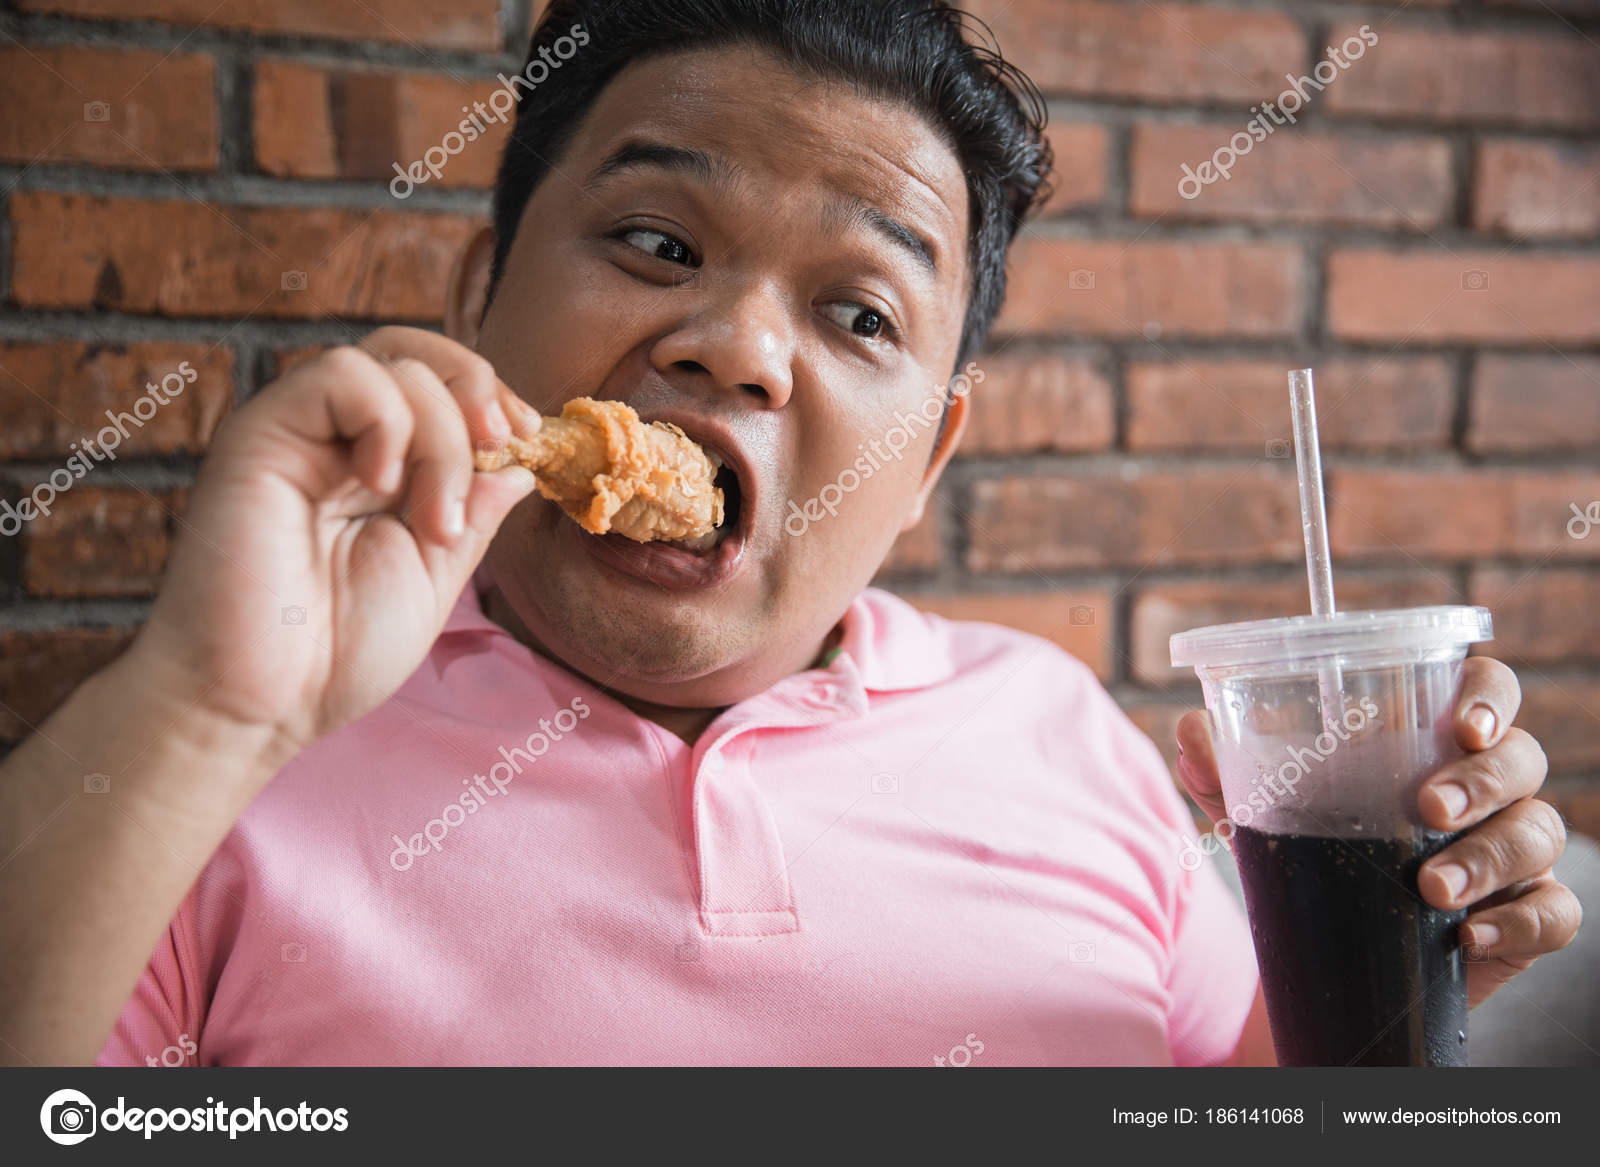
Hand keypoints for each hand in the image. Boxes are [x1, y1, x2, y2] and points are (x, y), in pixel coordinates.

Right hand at [131, 326, 542, 760]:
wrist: (258, 703)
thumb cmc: (334, 655)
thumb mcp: (435, 575)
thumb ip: (474, 512)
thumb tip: (521, 462)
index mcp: (375, 469)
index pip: (439, 387)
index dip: (491, 399)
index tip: (527, 439)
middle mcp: (334, 441)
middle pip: (419, 355)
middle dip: (479, 388)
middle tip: (501, 442)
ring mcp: (297, 433)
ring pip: (393, 362)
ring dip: (442, 436)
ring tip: (433, 521)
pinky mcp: (260, 434)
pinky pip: (342, 374)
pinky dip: (388, 419)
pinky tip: (382, 485)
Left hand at [1175, 657, 1581, 1007]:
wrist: (1326, 952)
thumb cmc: (1311, 854)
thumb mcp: (1260, 814)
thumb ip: (1226, 772)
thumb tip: (1193, 732)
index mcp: (1434, 742)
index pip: (1487, 693)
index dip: (1489, 698)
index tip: (1461, 725)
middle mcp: (1488, 788)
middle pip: (1522, 760)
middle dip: (1482, 780)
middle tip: (1428, 808)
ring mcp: (1514, 853)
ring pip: (1538, 834)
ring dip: (1488, 856)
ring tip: (1431, 886)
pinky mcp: (1525, 918)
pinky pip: (1554, 913)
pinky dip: (1518, 923)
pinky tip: (1470, 936)